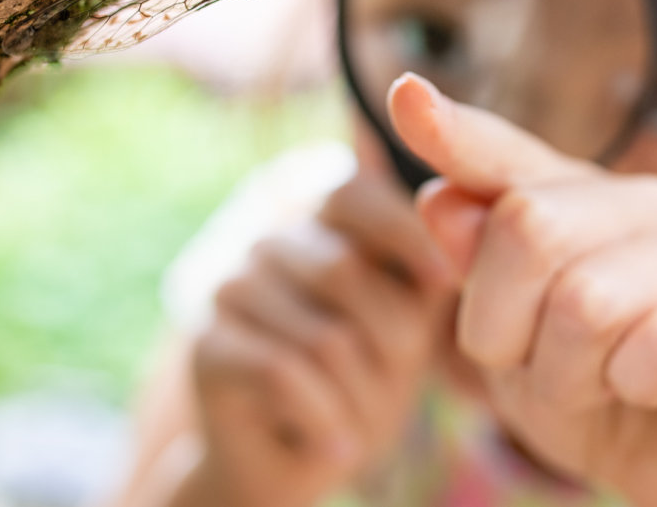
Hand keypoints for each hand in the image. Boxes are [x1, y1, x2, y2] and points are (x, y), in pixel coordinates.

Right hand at [185, 169, 455, 506]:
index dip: (401, 231)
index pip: (352, 193)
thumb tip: (451, 222)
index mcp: (315, 217)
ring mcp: (227, 287)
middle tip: (400, 387)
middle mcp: (264, 240)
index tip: (444, 282)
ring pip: (322, 336)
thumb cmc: (363, 380)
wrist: (291, 463)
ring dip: (360, 398)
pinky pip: (283, 373)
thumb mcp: (407, 322)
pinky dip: (324, 420)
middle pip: (344, 269)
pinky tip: (338, 450)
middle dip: (393, 343)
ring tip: (362, 425)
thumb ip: (423, 271)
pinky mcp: (205, 346)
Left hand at [389, 73, 656, 506]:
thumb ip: (475, 269)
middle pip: (529, 226)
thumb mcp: (506, 339)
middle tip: (531, 365)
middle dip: (502, 324)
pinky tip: (645, 391)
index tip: (405, 95)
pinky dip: (631, 386)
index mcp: (574, 197)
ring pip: (587, 301)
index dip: (455, 131)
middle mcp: (642, 203)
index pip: (504, 155)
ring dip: (566, 375)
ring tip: (592, 386)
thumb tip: (437, 199)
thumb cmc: (584, 386)